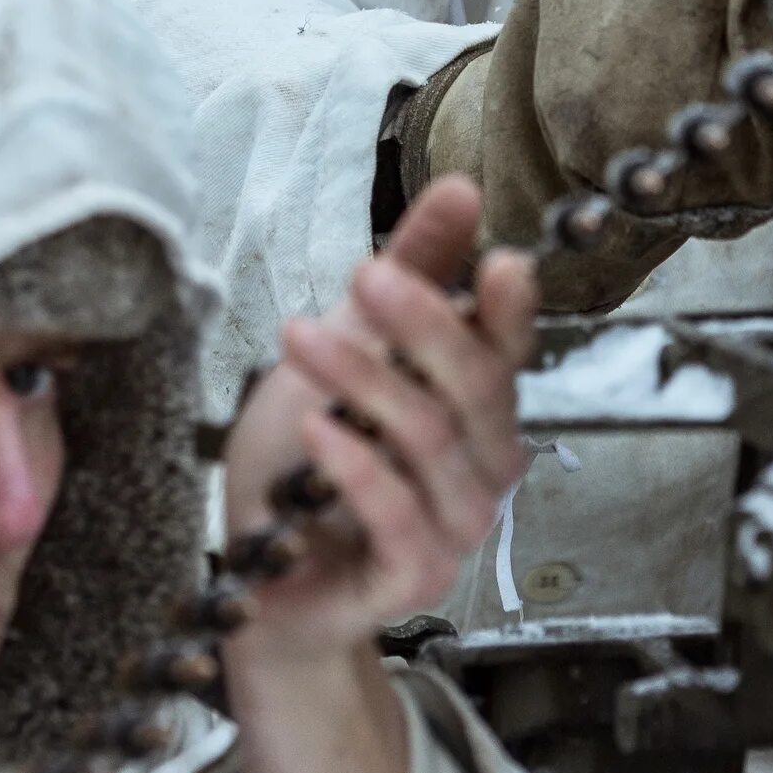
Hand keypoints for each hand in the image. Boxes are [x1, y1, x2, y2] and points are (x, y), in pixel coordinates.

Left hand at [219, 176, 538, 772]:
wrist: (262, 581)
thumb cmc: (305, 466)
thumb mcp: (347, 345)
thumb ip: (411, 271)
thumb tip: (462, 190)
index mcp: (475, 408)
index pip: (510, 350)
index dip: (510, 309)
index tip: (496, 259)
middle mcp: (481, 466)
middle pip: (477, 389)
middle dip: (424, 325)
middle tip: (367, 276)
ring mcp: (455, 527)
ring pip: (434, 444)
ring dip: (368, 383)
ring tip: (302, 337)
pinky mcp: (416, 578)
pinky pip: (400, 517)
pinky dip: (358, 469)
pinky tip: (316, 428)